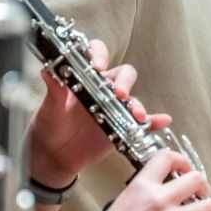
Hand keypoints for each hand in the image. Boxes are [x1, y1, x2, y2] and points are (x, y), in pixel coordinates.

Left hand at [29, 39, 170, 187]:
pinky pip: (143, 122)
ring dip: (138, 105)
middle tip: (119, 94)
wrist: (52, 156)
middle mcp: (104, 89)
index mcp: (86, 78)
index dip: (100, 55)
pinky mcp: (122, 126)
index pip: (98, 56)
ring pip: (133, 99)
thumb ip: (54, 89)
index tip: (97, 66)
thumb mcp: (49, 107)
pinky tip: (162, 121)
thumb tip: (48, 70)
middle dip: (125, 82)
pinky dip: (155, 121)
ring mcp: (115, 107)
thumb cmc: (49, 126)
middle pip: (124, 75)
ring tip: (136, 115)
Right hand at [110, 149, 210, 210]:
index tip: (184, 166)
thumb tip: (165, 191)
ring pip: (210, 205)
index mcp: (140, 190)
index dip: (179, 159)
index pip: (165, 158)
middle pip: (195, 178)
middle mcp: (158, 201)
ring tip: (210, 208)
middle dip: (202, 184)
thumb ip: (143, 195)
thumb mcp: (122, 207)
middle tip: (201, 191)